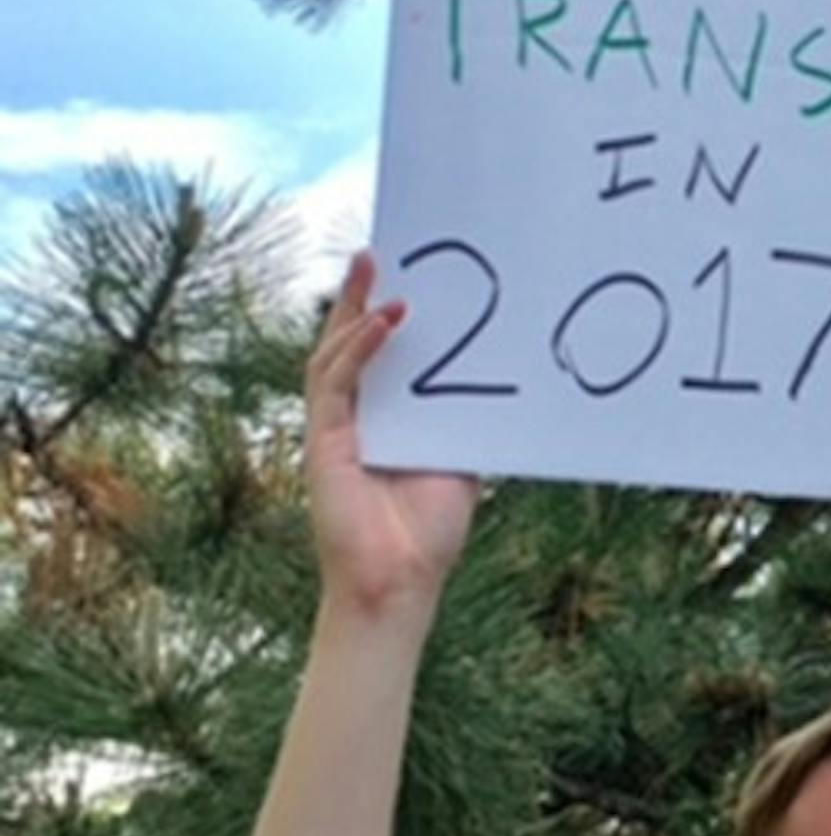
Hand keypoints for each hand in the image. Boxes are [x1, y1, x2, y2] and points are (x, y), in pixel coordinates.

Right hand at [304, 252, 479, 616]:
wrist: (400, 583)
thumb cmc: (429, 533)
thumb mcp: (462, 464)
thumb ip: (468, 423)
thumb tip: (502, 384)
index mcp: (385, 421)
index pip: (383, 357)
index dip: (388, 316)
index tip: (410, 276)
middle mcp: (356, 418)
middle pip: (350, 344)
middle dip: (362, 297)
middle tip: (380, 252)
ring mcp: (335, 427)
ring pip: (334, 353)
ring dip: (355, 310)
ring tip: (377, 269)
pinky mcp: (323, 441)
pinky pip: (335, 383)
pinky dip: (358, 350)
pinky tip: (382, 324)